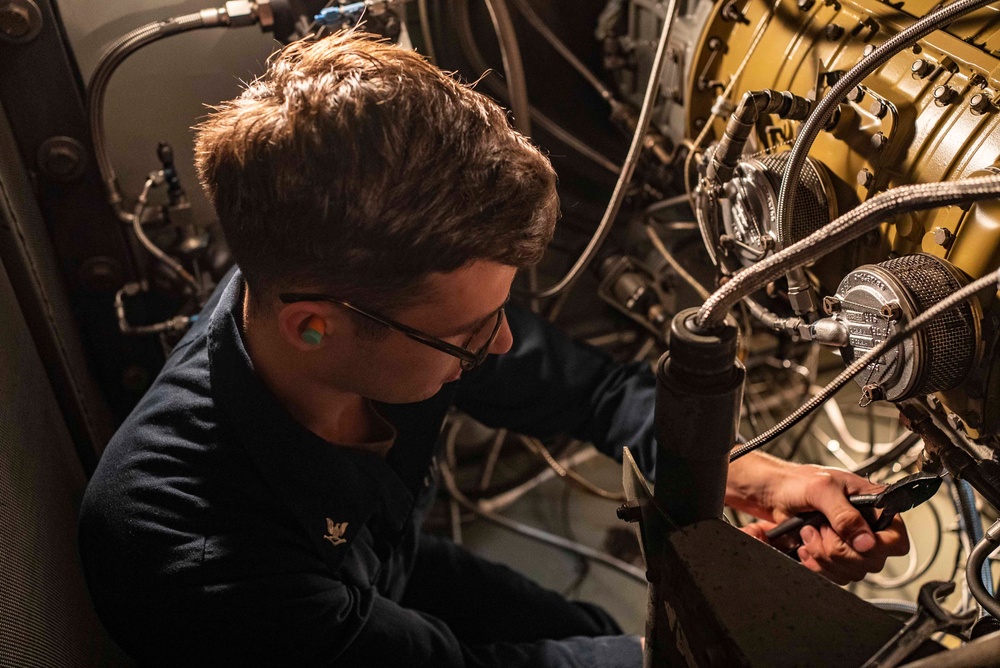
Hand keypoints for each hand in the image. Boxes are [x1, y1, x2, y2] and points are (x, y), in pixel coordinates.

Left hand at [729, 455, 909, 583]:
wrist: (775, 493)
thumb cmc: (799, 482)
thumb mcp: (822, 489)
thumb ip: (845, 515)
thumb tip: (867, 542)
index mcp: (875, 506)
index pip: (897, 539)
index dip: (880, 546)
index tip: (857, 542)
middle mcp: (867, 528)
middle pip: (872, 562)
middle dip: (838, 549)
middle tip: (820, 528)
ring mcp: (851, 545)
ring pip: (852, 572)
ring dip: (824, 556)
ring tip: (809, 532)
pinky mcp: (834, 557)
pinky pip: (835, 576)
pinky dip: (816, 565)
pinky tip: (806, 546)